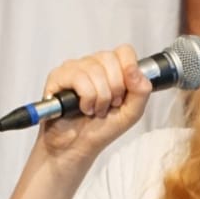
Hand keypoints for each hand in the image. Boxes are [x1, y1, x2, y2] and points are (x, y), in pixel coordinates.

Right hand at [37, 44, 151, 165]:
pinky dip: (86, 98)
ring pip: (95, 69)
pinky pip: (78, 77)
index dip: (128, 70)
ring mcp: (74, 68)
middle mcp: (92, 64)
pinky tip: (83, 108)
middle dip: (114, 89)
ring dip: (100, 98)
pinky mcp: (58, 76)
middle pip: (110, 59)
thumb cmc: (101, 129)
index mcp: (111, 68)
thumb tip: (135, 70)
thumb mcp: (131, 112)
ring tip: (95, 110)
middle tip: (109, 105)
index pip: (124, 51)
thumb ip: (141, 91)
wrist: (78, 147)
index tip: (125, 92)